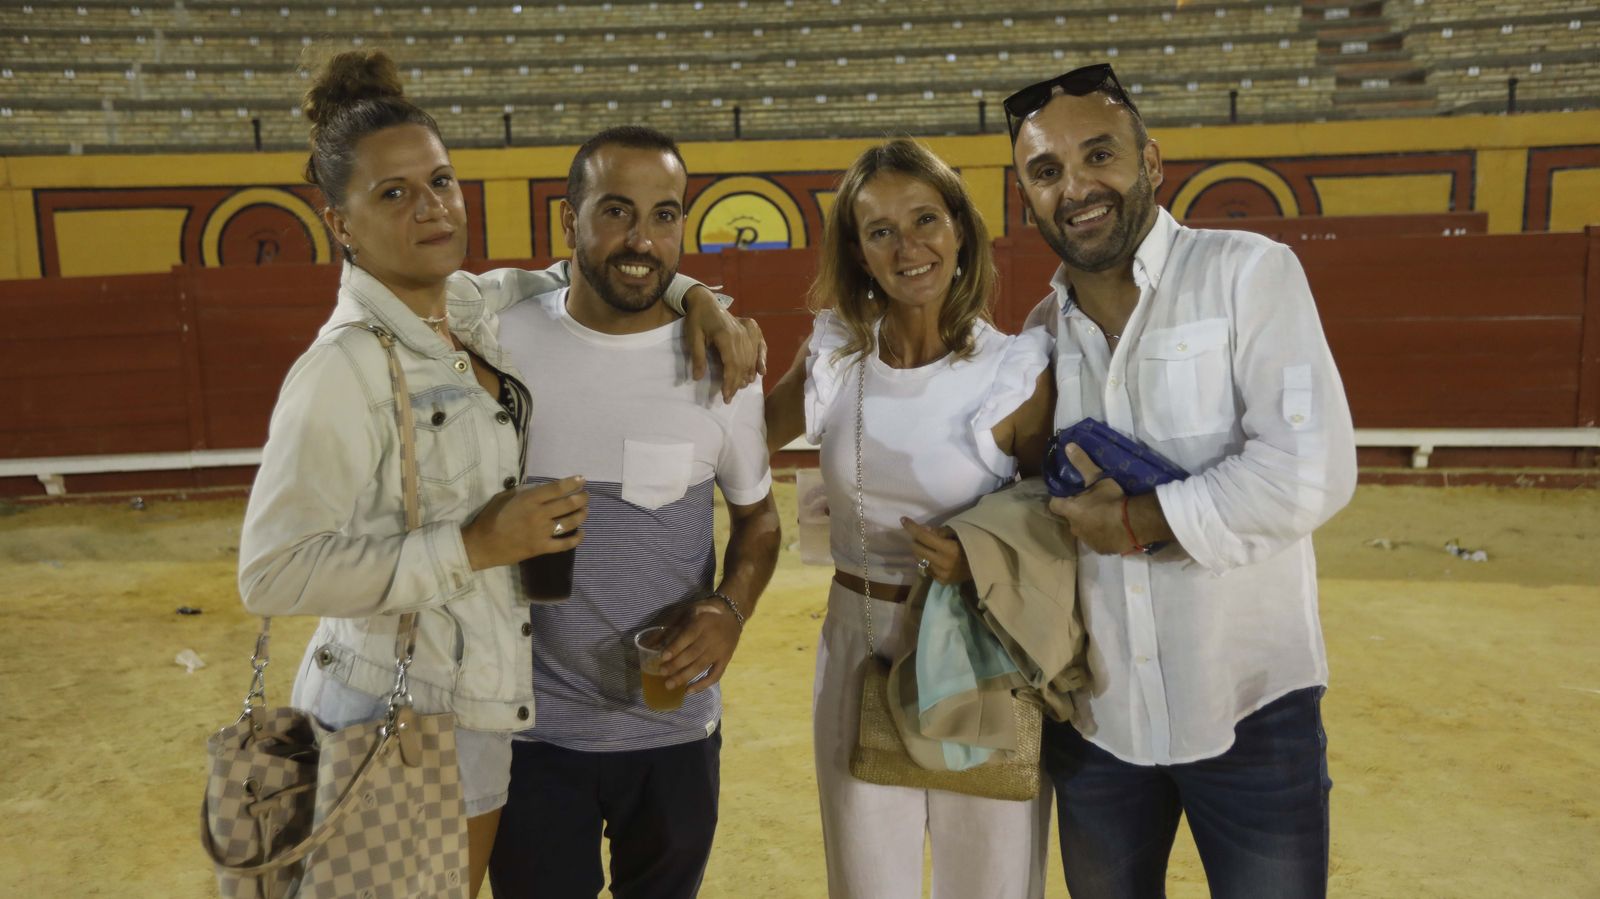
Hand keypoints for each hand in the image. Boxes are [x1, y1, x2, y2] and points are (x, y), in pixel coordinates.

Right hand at [461, 476, 587, 570]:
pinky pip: (564, 544)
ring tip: (585, 511)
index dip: (572, 483)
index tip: (582, 479)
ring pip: (570, 522)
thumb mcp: (504, 497)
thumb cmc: (490, 517)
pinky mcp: (542, 548)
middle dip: (581, 498)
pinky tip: (581, 533)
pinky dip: (576, 539)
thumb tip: (541, 489)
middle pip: (568, 504)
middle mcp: (539, 514)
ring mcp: (542, 532)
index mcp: (529, 500)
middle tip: (586, 495)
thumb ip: (524, 492)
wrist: (482, 545)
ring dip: (581, 515)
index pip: (557, 489)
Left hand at [658, 598, 742, 692]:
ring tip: (669, 685)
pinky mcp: (726, 659)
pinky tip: (689, 690)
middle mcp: (712, 637)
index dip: (675, 648)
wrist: (732, 612)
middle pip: (693, 654)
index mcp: (701, 622)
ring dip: (685, 677)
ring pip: (701, 666)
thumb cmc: (704, 611)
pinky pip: (715, 675)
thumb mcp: (686, 611)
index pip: (687, 637)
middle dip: (676, 665)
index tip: (662, 658)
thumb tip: (648, 643)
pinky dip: (703, 685)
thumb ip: (669, 626)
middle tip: (662, 674)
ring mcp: (720, 650)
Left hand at [684, 287, 766, 402]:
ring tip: (741, 388)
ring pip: (751, 358)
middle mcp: (740, 335)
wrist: (705, 300)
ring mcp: (747, 331)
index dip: (730, 382)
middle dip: (737, 383)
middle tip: (730, 398)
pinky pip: (760, 346)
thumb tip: (697, 378)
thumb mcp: (693, 337)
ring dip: (748, 375)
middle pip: (743, 364)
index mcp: (726, 336)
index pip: (731, 365)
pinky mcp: (750, 329)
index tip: (726, 396)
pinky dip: (761, 359)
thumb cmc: (697, 319)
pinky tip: (761, 371)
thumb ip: (697, 357)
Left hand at [901, 517, 972, 584]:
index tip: (903, 519)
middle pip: (917, 548)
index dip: (912, 527)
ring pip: (919, 559)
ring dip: (921, 551)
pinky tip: (936, 558)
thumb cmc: (971, 545)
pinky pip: (927, 569)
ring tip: (929, 547)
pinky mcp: (942, 581)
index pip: (924, 536)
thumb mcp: (959, 533)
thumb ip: (941, 532)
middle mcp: (943, 563)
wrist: (984, 566)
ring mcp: (941, 573)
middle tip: (922, 536)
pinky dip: (928, 562)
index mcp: (949, 549)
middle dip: (916, 540)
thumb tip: (923, 530)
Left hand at [1046, 443, 1132, 554]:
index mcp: (1070, 510)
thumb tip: (1068, 445)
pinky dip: (1102, 536)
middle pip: (1070, 518)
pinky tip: (1113, 530)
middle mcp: (1074, 527)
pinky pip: (1098, 542)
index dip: (1059, 499)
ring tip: (1105, 517)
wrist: (1132, 524)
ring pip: (1084, 531)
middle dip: (1078, 512)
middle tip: (1092, 504)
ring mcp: (1087, 540)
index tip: (1068, 495)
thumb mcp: (1098, 478)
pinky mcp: (1101, 550)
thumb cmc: (1111, 499)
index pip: (1054, 504)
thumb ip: (1082, 463)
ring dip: (1090, 525)